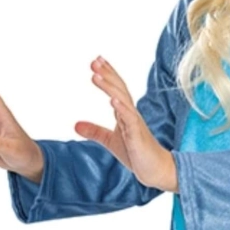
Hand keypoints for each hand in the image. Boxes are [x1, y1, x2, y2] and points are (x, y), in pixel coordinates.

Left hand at [74, 56, 178, 192]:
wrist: (155, 169)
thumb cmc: (136, 153)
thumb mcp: (110, 141)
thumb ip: (94, 131)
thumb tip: (75, 125)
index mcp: (125, 113)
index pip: (116, 89)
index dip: (107, 74)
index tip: (96, 61)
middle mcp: (131, 114)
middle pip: (119, 89)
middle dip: (107, 74)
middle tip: (94, 61)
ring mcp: (135, 123)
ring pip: (122, 100)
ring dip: (109, 87)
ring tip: (96, 75)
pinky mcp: (138, 135)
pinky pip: (130, 119)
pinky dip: (121, 108)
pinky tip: (112, 100)